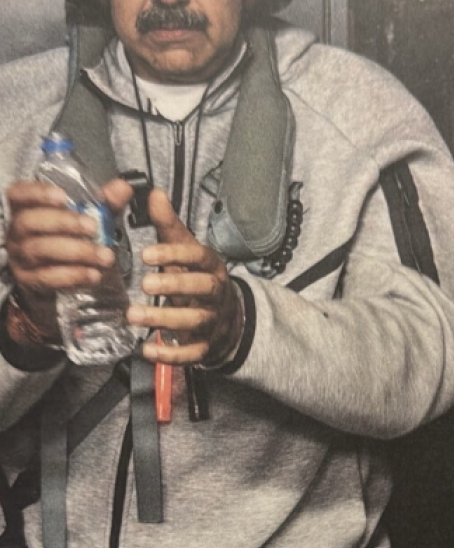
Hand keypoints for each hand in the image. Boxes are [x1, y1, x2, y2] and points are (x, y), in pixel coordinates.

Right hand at [5, 178, 131, 342]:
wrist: (53, 271)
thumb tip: (123, 187)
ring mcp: (20, 256)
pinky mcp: (28, 279)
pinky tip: (93, 274)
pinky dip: (73, 276)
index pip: (19, 193)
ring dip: (76, 252)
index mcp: (27, 207)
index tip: (63, 196)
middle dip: (64, 223)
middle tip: (93, 228)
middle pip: (30, 222)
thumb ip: (104, 201)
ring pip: (41, 251)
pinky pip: (47, 278)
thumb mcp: (87, 214)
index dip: (38, 193)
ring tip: (104, 256)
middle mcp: (17, 230)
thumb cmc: (68, 234)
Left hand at [128, 189, 243, 366]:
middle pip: (203, 288)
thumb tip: (153, 193)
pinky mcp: (205, 346)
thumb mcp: (185, 249)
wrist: (227, 317)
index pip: (199, 257)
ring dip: (165, 319)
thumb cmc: (197, 276)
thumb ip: (168, 225)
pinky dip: (171, 354)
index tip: (146, 254)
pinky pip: (192, 353)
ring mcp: (213, 321)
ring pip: (195, 321)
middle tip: (144, 283)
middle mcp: (216, 292)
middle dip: (175, 285)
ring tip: (133, 315)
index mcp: (212, 265)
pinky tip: (146, 350)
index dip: (176, 255)